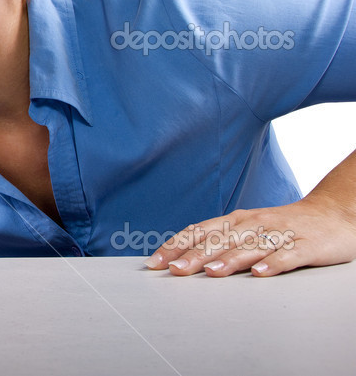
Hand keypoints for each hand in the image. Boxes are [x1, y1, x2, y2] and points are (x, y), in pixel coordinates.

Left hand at [144, 194, 355, 276]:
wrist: (332, 214)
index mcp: (236, 220)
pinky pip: (287, 255)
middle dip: (195, 255)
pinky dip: (273, 263)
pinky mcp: (305, 246)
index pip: (199, 231)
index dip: (176, 246)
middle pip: (220, 240)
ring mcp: (279, 234)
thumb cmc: (281, 225)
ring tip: (210, 272)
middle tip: (175, 271)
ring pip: (249, 247)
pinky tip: (260, 274)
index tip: (155, 263)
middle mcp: (254, 224)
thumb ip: (218, 242)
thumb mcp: (246, 228)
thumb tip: (180, 258)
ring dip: (229, 260)